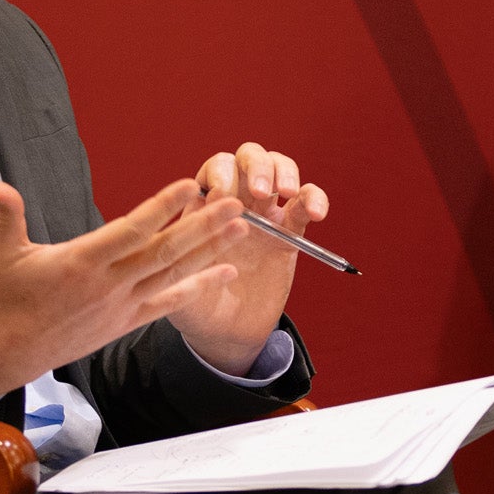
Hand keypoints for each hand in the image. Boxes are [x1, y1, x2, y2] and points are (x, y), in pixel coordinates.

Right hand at [0, 178, 247, 402]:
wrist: (6, 354)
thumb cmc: (4, 303)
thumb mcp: (2, 255)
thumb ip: (8, 217)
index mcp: (80, 262)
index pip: (130, 230)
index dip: (161, 208)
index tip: (188, 186)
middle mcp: (107, 285)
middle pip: (164, 251)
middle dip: (202, 226)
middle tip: (234, 204)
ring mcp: (120, 306)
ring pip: (172, 275)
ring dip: (209, 251)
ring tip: (241, 230)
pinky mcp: (124, 322)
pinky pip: (168, 303)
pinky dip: (197, 288)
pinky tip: (225, 273)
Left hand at [165, 143, 329, 375]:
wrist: (226, 334)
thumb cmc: (195, 307)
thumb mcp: (177, 285)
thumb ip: (179, 258)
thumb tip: (189, 226)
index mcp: (204, 208)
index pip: (213, 170)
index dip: (220, 175)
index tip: (221, 196)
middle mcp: (235, 203)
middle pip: (247, 158)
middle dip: (255, 165)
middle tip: (260, 192)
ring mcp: (265, 214)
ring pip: (278, 168)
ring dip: (283, 171)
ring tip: (287, 192)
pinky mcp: (291, 231)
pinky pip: (306, 203)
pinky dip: (314, 198)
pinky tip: (316, 213)